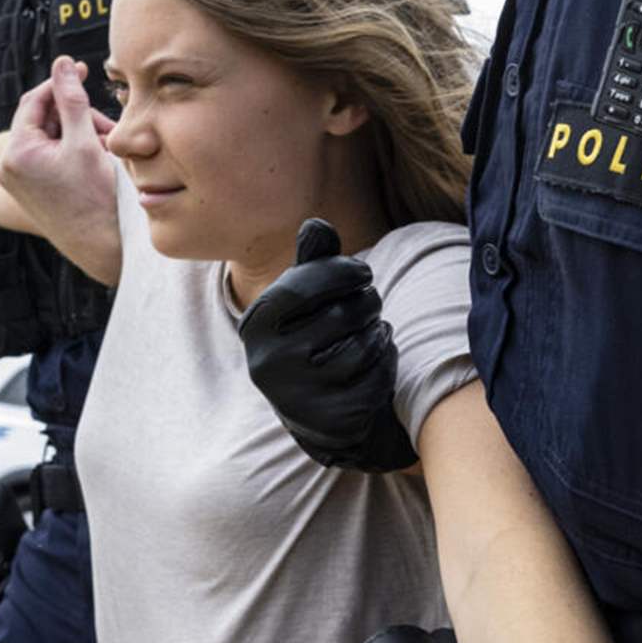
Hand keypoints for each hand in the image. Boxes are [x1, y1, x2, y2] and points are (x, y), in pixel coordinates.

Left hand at [0, 56, 116, 235]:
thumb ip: (72, 98)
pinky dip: (73, 151)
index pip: (34, 100)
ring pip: (50, 138)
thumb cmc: (95, 199)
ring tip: (107, 146)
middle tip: (106, 125)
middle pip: (43, 120)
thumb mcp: (85, 141)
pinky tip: (97, 158)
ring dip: (79, 133)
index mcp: (16, 153)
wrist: (101, 247)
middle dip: (76, 116)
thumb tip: (63, 64)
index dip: (60, 83)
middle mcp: (8, 167)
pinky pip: (49, 157)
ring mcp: (17, 180)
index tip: (82, 70)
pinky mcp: (30, 189)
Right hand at [237, 219, 417, 471]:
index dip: (341, 272)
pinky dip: (386, 359)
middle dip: (367, 302)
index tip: (364, 272)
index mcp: (254, 326)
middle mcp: (267, 362)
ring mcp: (298, 394)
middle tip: (371, 303)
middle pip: (340, 314)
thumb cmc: (312, 339)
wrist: (317, 412)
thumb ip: (312, 263)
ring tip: (373, 330)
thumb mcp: (304, 301)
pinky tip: (378, 359)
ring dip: (379, 330)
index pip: (301, 286)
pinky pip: (376, 373)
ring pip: (363, 344)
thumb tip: (317, 225)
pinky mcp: (330, 417)